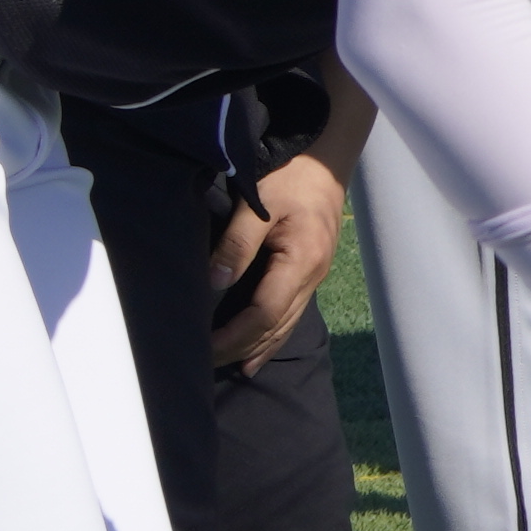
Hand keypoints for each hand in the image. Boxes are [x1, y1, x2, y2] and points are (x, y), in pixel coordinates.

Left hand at [206, 152, 346, 370]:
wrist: (326, 163)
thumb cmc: (291, 177)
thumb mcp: (258, 203)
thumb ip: (237, 243)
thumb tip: (215, 283)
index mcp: (301, 261)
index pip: (264, 313)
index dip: (234, 335)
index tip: (204, 346)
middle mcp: (312, 277)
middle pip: (275, 326)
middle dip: (241, 347)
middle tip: (206, 363)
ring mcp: (314, 277)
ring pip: (285, 324)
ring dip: (258, 347)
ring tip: (233, 367)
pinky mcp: (310, 272)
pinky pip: (291, 314)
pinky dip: (272, 336)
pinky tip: (259, 350)